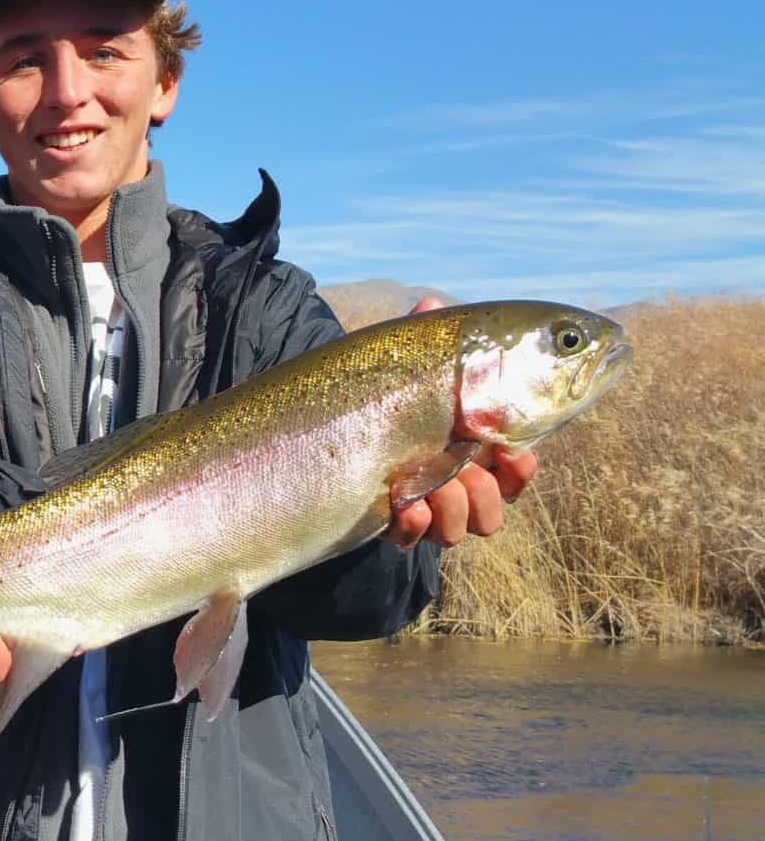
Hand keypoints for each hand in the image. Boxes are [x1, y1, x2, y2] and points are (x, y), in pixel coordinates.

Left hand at [387, 297, 539, 547]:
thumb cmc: (373, 394)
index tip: (512, 452)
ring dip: (454, 505)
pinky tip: (402, 503)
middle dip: (487, 489)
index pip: (514, 471)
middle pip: (496, 509)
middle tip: (467, 464)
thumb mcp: (400, 365)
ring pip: (465, 530)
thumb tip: (432, 301)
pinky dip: (416, 523)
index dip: (521, 470)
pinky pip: (417, 539)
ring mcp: (422, 507)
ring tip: (429, 479)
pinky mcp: (391, 525)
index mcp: (467, 449)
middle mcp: (450, 483)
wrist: (319, 429)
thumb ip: (423, 338)